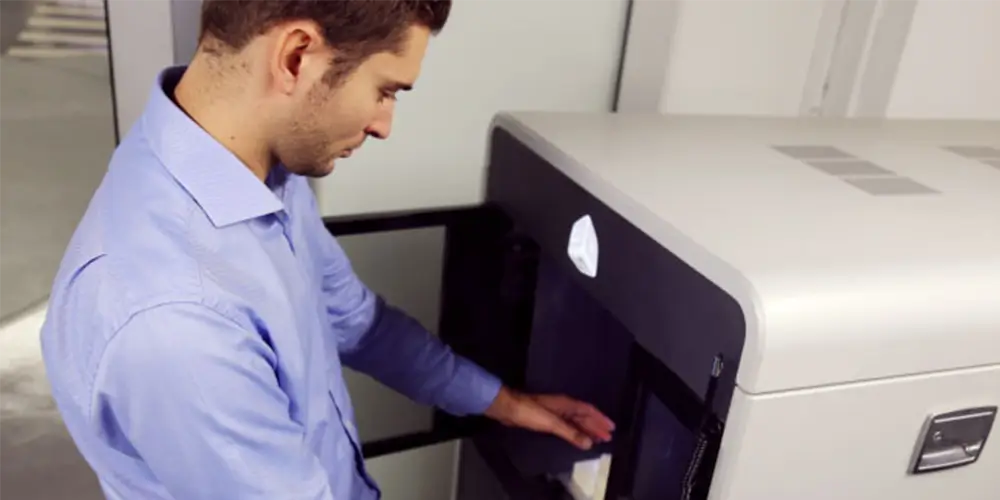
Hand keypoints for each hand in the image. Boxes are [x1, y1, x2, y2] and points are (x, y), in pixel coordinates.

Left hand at [484, 386, 615, 449]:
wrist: (509, 408)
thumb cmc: (530, 412)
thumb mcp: (552, 423)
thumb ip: (571, 433)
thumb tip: (589, 443)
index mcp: (567, 404)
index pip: (588, 411)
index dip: (600, 419)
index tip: (611, 428)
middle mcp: (564, 406)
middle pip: (584, 416)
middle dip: (596, 426)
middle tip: (608, 437)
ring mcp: (555, 412)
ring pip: (576, 421)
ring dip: (587, 429)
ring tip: (597, 439)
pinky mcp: (548, 418)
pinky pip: (568, 425)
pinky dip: (576, 431)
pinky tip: (577, 437)